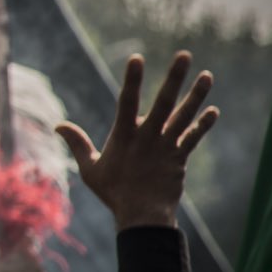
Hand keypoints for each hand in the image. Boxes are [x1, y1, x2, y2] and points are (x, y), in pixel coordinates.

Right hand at [55, 52, 217, 230]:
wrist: (142, 216)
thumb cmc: (112, 192)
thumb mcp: (89, 168)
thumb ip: (77, 143)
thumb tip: (58, 125)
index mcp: (124, 136)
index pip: (127, 101)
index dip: (132, 79)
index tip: (137, 58)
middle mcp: (148, 137)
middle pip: (164, 102)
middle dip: (174, 78)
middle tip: (184, 55)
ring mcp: (167, 146)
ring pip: (184, 116)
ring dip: (196, 95)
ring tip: (207, 76)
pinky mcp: (180, 158)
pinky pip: (194, 137)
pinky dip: (203, 124)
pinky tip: (213, 111)